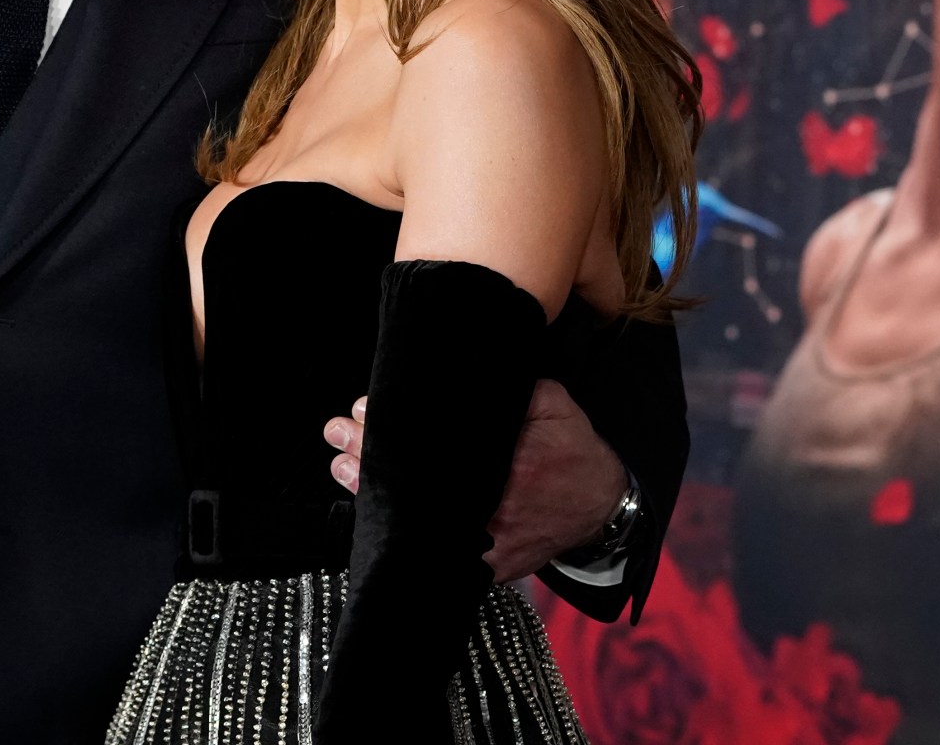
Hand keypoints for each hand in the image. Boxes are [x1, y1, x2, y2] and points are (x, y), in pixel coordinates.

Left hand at [323, 379, 625, 584]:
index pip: (438, 444)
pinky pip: (438, 552)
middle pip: (419, 483)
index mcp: (512, 461)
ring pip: (421, 521)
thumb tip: (467, 371)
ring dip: (374, 493)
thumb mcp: (552, 404)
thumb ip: (514, 388)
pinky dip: (402, 531)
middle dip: (370, 456)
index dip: (394, 427)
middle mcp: (496, 506)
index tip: (364, 409)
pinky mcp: (488, 567)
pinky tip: (370, 511)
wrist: (601, 506)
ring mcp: (490, 542)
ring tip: (341, 465)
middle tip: (338, 434)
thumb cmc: (572, 449)